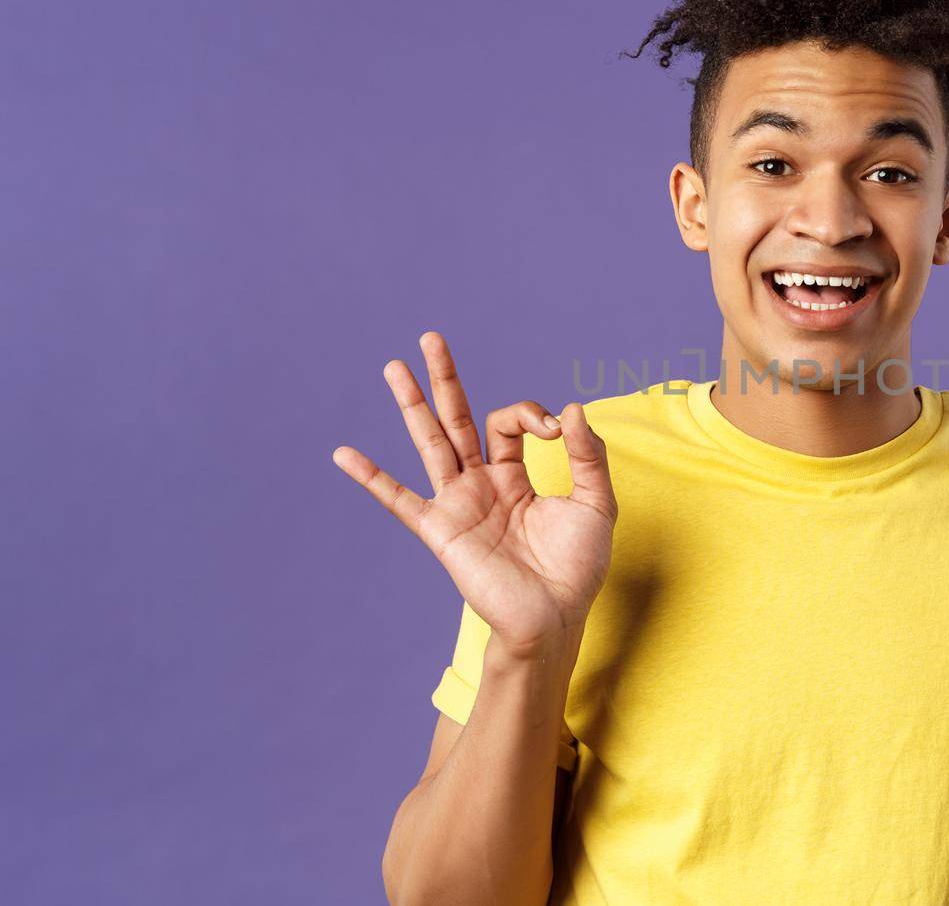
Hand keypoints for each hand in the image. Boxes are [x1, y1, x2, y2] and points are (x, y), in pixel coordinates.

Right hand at [333, 331, 615, 665]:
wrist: (555, 618)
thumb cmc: (576, 567)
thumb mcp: (596, 504)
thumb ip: (588, 456)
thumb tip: (573, 409)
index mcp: (514, 476)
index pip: (509, 423)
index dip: (530, 414)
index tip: (554, 430)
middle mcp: (481, 484)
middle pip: (457, 419)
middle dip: (445, 379)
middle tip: (432, 338)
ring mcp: (458, 505)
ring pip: (430, 443)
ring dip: (412, 404)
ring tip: (393, 367)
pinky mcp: (443, 531)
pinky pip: (401, 501)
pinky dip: (373, 478)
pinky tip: (344, 454)